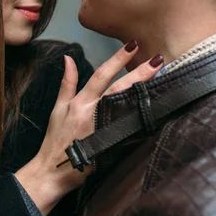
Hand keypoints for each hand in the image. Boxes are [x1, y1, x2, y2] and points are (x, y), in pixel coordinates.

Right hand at [15, 41, 162, 214]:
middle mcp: (93, 113)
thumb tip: (68, 58)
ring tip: (162, 81)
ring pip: (127, 108)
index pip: (101, 75)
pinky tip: (157, 112)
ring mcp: (103, 130)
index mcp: (80, 102)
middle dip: (139, 73)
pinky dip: (142, 120)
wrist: (53, 171)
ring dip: (144, 94)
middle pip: (119, 89)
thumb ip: (67, 83)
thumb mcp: (58, 108)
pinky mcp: (111, 146)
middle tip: (158, 59)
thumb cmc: (56, 139)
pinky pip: (129, 131)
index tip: (133, 45)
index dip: (117, 59)